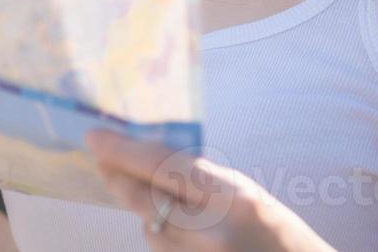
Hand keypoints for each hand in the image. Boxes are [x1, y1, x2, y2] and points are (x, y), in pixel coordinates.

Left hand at [85, 129, 335, 251]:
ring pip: (150, 229)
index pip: (164, 166)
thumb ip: (202, 180)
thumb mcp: (248, 196)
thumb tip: (149, 160)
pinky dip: (164, 237)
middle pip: (145, 199)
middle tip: (102, 160)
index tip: (95, 136)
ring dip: (146, 212)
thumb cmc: (282, 236)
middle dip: (118, 178)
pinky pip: (163, 250)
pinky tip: (180, 231)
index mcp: (232, 198)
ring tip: (163, 201)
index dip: (124, 150)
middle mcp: (213, 232)